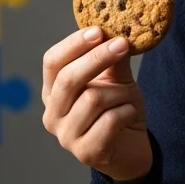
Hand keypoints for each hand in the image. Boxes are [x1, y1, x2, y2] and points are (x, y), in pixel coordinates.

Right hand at [42, 26, 152, 181]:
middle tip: (122, 43)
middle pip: (68, 79)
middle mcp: (52, 115)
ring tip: (127, 97)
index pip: (53, 62)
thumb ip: (113, 59)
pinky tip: (129, 116)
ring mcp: (66, 136)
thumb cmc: (118, 111)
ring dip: (120, 93)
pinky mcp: (85, 152)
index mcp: (53, 93)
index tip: (99, 30)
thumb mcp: (116, 80)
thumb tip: (116, 30)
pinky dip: (127, 112)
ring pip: (93, 99)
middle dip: (98, 58)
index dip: (74, 44)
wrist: (132, 150)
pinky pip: (110, 120)